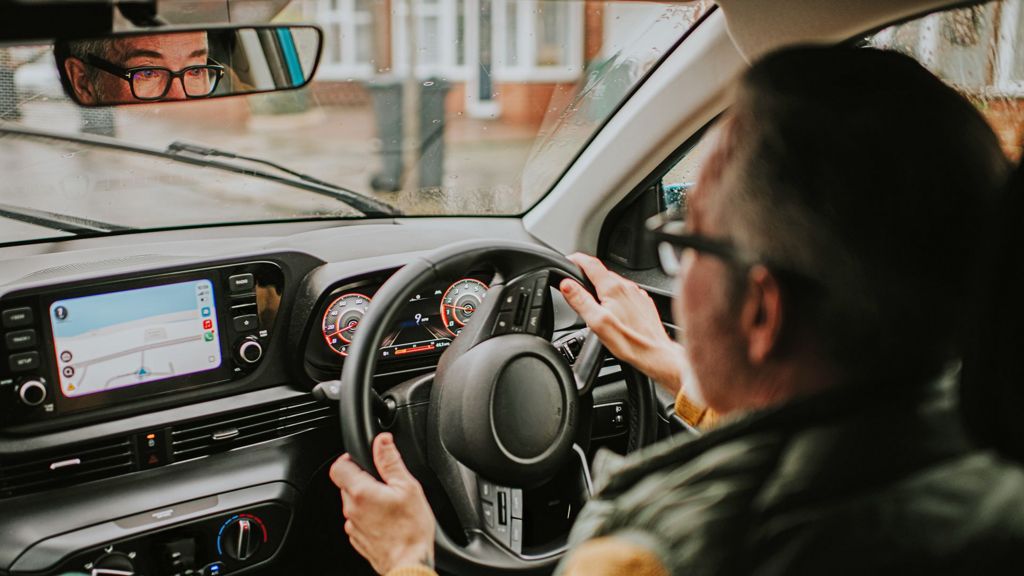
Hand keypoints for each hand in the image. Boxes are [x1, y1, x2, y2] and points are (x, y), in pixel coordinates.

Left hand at [330, 433, 435, 573]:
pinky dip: (370, 516)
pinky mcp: (358, 539)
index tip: (365, 460)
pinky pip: (359, 520)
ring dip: (368, 499)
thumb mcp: (407, 487)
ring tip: (391, 504)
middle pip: (347, 484)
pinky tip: (389, 520)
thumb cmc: (411, 529)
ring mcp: (353, 526)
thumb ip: (390, 461)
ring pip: (354, 503)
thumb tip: (382, 441)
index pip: (339, 466)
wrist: (409, 564)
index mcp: (360, 492)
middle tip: (387, 485)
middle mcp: (351, 509)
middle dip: (365, 480)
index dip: (350, 459)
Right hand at [560, 253, 687, 394]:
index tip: (567, 260)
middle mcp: (627, 286)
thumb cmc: (629, 342)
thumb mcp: (597, 323)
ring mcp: (636, 294)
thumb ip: (580, 301)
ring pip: (614, 282)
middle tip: (574, 282)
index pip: (590, 263)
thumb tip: (566, 284)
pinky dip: (614, 295)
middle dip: (586, 274)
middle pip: (601, 272)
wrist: (657, 355)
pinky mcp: (643, 303)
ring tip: (590, 297)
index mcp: (613, 288)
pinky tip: (611, 309)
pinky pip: (624, 293)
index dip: (576, 259)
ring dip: (600, 285)